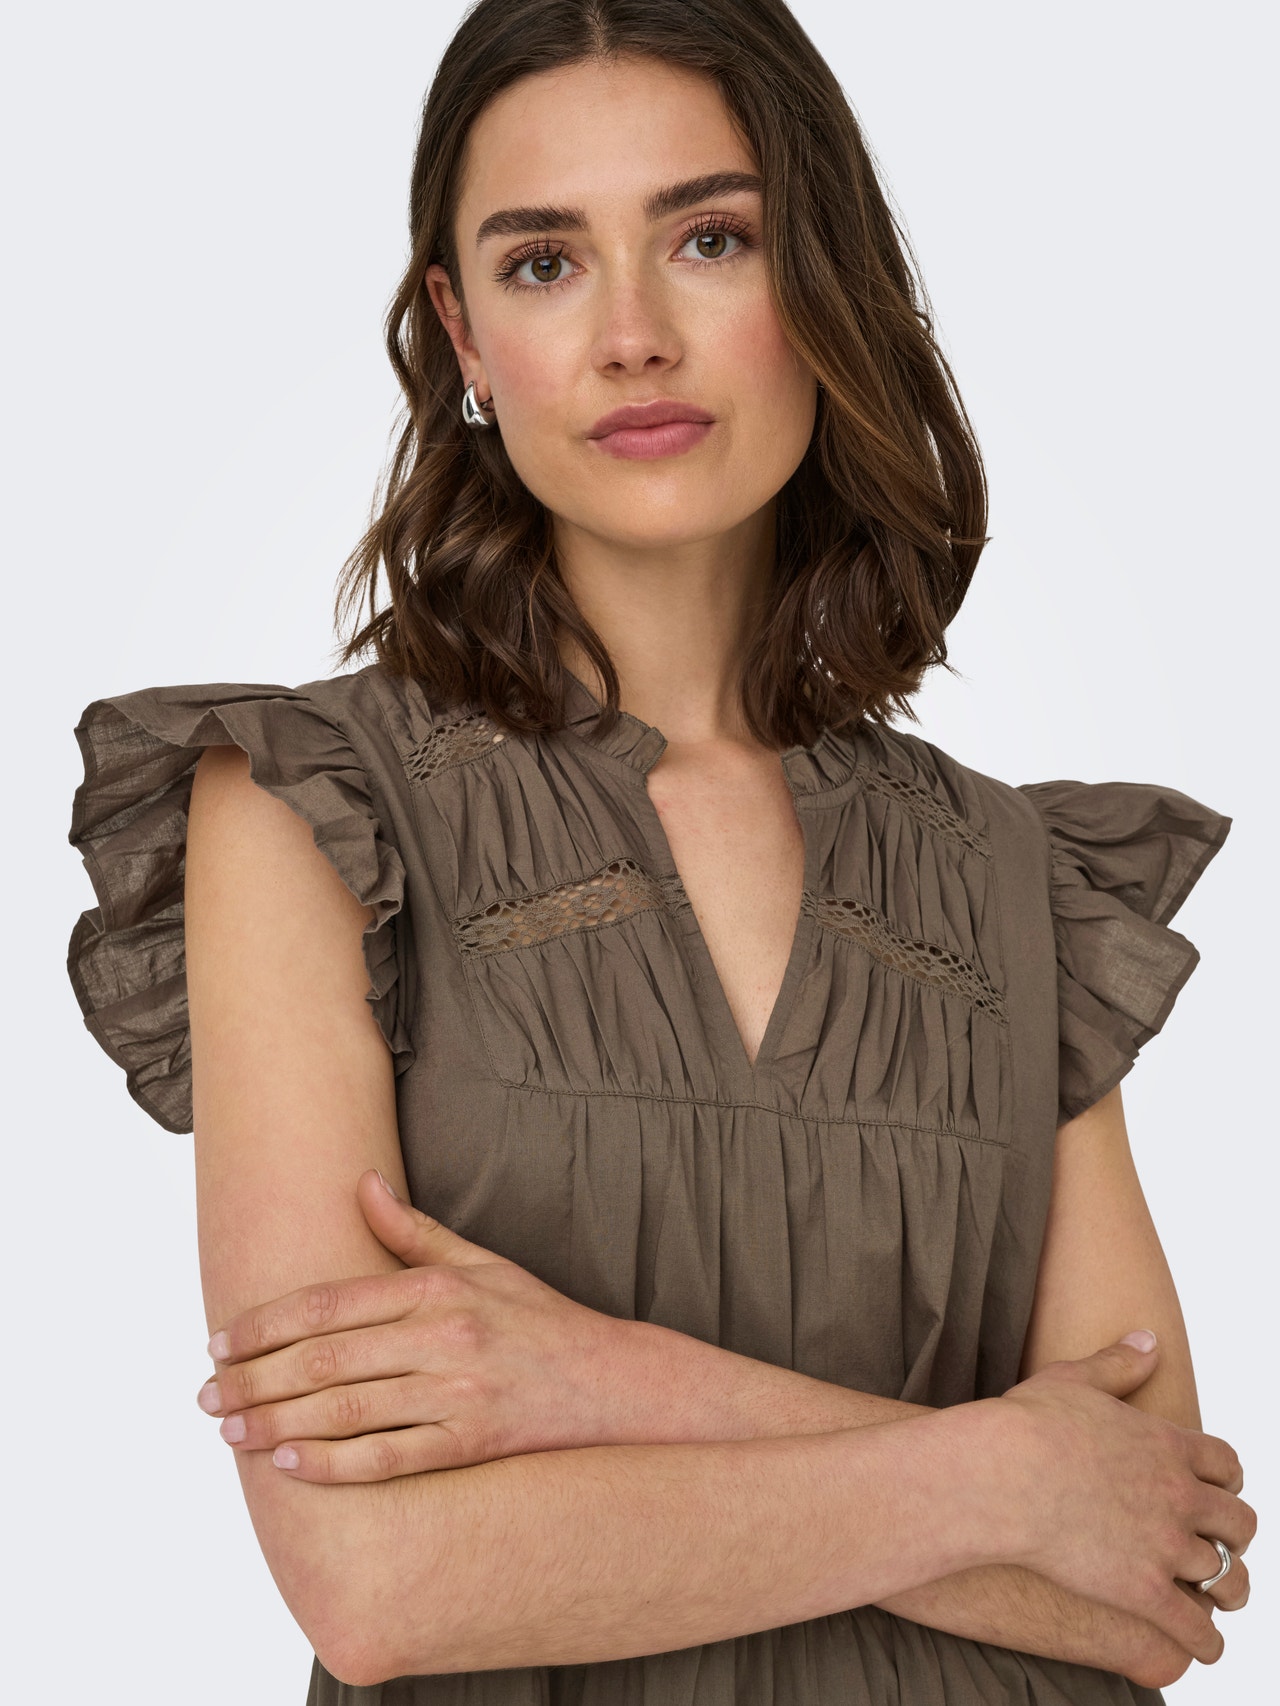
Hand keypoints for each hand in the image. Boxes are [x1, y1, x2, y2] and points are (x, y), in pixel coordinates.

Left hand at [196, 1170, 648, 1480]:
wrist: (611, 1383)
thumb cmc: (538, 1320)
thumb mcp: (481, 1263)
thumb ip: (414, 1232)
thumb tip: (361, 1184)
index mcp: (437, 1289)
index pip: (330, 1303)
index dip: (266, 1324)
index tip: (220, 1342)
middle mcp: (443, 1338)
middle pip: (326, 1359)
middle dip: (255, 1378)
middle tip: (206, 1395)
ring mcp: (457, 1393)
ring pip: (347, 1409)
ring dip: (277, 1422)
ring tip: (230, 1431)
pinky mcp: (471, 1444)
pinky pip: (389, 1458)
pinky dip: (334, 1464)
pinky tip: (289, 1464)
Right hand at [989, 1332, 1254, 1668]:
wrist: (1002, 1475)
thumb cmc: (1026, 1426)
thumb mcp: (1073, 1380)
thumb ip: (1118, 1362)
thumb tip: (1148, 1338)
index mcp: (1167, 1445)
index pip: (1227, 1464)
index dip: (1228, 1479)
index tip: (1222, 1489)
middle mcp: (1179, 1495)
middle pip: (1239, 1521)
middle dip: (1236, 1534)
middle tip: (1224, 1543)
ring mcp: (1164, 1545)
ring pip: (1226, 1575)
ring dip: (1229, 1588)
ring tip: (1223, 1597)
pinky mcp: (1144, 1590)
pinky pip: (1194, 1628)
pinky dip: (1207, 1643)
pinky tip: (1204, 1648)